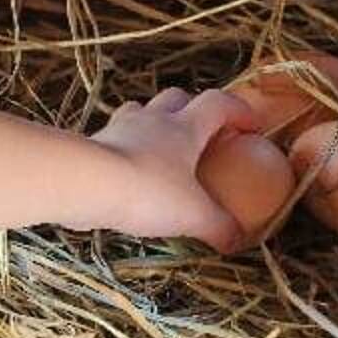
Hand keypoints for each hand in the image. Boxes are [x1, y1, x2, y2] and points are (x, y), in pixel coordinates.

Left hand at [88, 88, 258, 252]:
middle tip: (203, 133)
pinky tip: (129, 170)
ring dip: (154, 122)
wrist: (85, 184)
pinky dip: (127, 146)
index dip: (238, 110)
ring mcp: (120, 129)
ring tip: (162, 147)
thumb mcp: (194, 215)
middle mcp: (153, 120)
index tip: (252, 126)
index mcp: (185, 128)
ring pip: (141, 111)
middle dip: (193, 108)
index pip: (218, 103)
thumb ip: (220, 227)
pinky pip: (115, 137)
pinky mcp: (94, 144)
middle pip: (177, 97)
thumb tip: (238, 240)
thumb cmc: (147, 192)